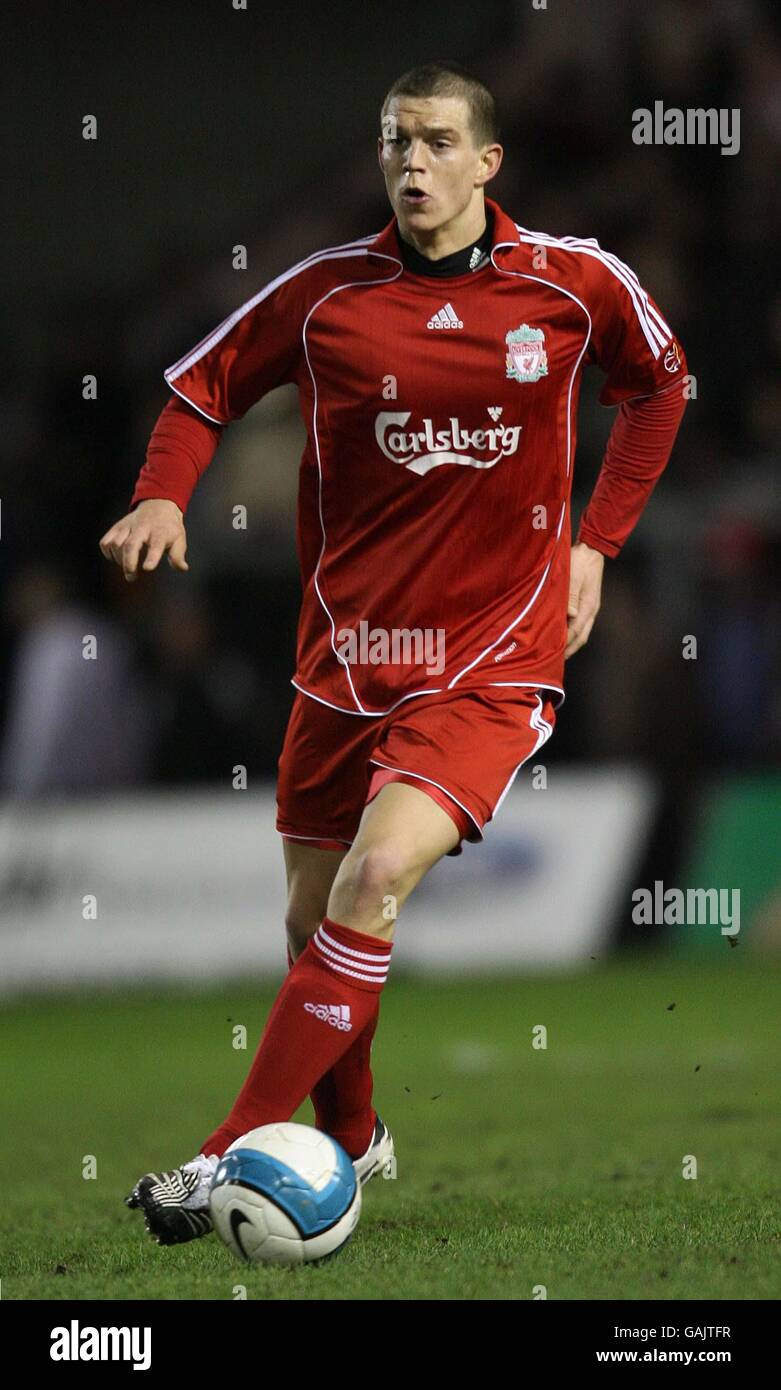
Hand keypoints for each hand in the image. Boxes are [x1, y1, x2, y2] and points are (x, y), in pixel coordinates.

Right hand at [99, 498, 188, 582]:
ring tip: (128, 566)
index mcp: (160, 532)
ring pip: (116, 544)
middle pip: (130, 545)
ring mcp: (127, 526)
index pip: (155, 545)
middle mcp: (142, 528)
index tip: (147, 568)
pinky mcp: (117, 527)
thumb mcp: (179, 539)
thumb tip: (182, 568)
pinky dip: (108, 553)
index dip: (151, 557)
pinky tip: (117, 558)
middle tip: (131, 577)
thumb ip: (178, 555)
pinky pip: (106, 541)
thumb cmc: (169, 528)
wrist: (158, 504)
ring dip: (119, 559)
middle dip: (129, 563)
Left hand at [565, 541, 604, 657]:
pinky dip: (572, 633)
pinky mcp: (587, 603)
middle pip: (582, 636)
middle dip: (570, 649)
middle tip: (556, 660)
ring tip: (559, 652)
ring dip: (572, 643)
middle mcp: (591, 609)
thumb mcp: (574, 576)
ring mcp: (591, 607)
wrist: (591, 549)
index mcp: (589, 605)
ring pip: (582, 631)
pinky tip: (563, 634)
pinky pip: (581, 624)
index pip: (577, 630)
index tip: (554, 654)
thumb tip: (572, 615)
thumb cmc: (580, 560)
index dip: (566, 643)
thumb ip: (571, 595)